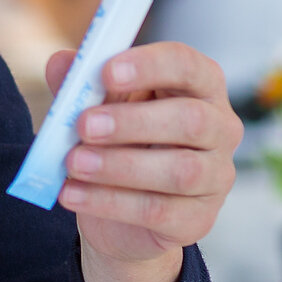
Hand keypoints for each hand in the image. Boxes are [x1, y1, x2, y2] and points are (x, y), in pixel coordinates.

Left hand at [42, 41, 240, 281]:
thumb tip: (61, 62)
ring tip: (72, 163)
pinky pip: (158, 211)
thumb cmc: (116, 141)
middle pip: (191, 119)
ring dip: (119, 165)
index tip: (105, 72)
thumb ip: (80, 84)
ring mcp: (216, 177)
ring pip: (180, 171)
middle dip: (132, 121)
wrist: (118, 212)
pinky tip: (71, 194)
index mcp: (199, 87)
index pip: (188, 65)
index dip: (150, 65)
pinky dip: (109, 202)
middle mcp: (220, 129)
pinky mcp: (198, 219)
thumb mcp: (96, 107)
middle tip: (83, 125)